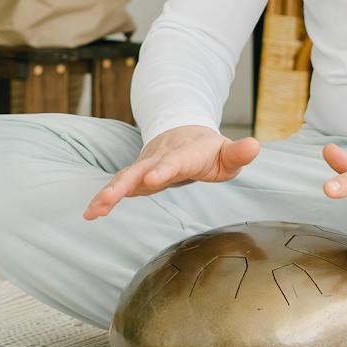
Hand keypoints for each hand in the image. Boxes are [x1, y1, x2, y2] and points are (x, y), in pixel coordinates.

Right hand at [84, 125, 260, 219]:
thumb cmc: (209, 150)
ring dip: (108, 192)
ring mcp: (145, 165)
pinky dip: (104, 197)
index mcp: (185, 153)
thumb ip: (238, 153)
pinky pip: (119, 185)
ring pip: (124, 177)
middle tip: (109, 198)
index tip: (154, 179)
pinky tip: (90, 213)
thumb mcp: (227, 153)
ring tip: (93, 210)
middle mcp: (160, 157)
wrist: (184, 132)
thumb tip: (255, 146)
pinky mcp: (136, 174)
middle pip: (140, 170)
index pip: (174, 162)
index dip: (164, 169)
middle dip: (124, 183)